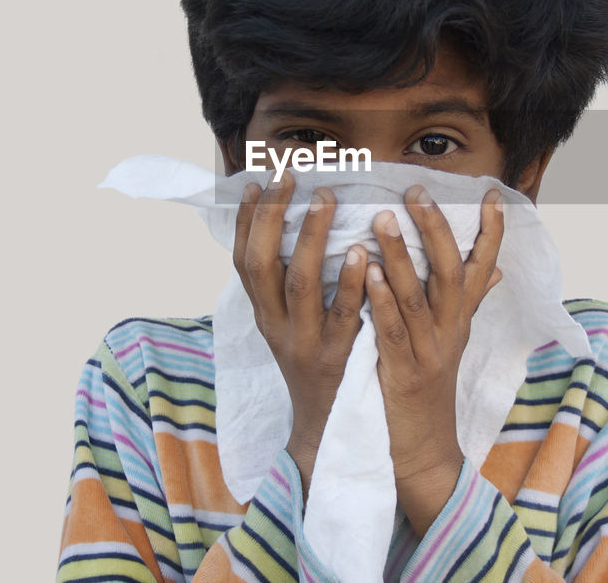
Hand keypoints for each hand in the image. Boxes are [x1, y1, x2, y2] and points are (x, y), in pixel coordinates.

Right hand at [232, 170, 367, 496]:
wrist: (329, 430)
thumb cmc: (317, 363)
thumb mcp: (291, 325)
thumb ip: (291, 282)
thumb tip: (297, 228)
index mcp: (263, 314)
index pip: (243, 260)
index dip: (245, 220)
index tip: (256, 180)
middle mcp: (277, 326)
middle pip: (262, 265)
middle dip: (271, 217)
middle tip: (290, 177)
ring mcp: (306, 343)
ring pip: (301, 284)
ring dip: (312, 239)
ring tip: (326, 200)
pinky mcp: (339, 359)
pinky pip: (343, 315)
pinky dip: (351, 282)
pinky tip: (364, 253)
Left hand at [365, 183, 504, 536]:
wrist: (420, 451)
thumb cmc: (426, 389)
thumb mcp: (450, 341)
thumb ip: (467, 302)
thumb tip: (494, 270)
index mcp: (460, 320)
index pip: (483, 268)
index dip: (492, 232)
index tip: (493, 193)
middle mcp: (450, 331)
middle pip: (452, 271)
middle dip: (436, 229)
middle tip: (415, 190)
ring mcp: (430, 352)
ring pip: (420, 296)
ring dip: (402, 255)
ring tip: (383, 216)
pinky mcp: (404, 374)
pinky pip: (394, 331)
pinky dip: (383, 300)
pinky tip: (368, 273)